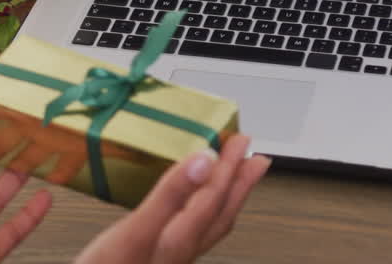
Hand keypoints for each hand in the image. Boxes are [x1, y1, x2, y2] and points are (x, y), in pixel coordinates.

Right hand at [75, 134, 270, 263]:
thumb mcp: (135, 230)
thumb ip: (171, 195)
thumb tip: (205, 162)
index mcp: (181, 238)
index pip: (214, 195)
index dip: (227, 165)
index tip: (237, 139)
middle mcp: (182, 250)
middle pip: (220, 211)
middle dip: (240, 183)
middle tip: (256, 157)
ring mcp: (172, 257)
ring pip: (211, 224)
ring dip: (227, 197)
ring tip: (237, 178)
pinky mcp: (158, 260)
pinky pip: (194, 230)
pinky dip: (203, 211)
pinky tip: (191, 208)